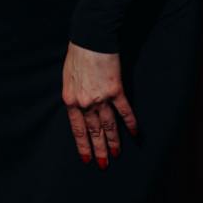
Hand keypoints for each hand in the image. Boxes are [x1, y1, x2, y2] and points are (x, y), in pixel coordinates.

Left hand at [61, 42, 137, 166]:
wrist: (90, 38)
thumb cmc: (77, 53)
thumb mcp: (68, 76)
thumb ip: (74, 94)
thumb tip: (79, 105)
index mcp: (71, 100)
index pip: (77, 129)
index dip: (82, 145)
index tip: (86, 158)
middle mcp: (85, 103)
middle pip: (93, 131)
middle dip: (98, 149)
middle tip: (103, 164)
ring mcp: (101, 98)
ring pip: (108, 125)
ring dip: (113, 141)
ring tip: (116, 154)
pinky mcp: (115, 90)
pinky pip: (124, 111)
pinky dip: (130, 123)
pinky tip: (134, 133)